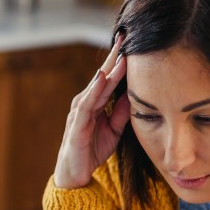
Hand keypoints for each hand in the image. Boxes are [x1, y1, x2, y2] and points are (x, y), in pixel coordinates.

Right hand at [53, 37, 129, 188]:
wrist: (75, 173)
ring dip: (108, 69)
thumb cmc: (92, 150)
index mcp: (95, 102)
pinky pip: (87, 103)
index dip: (121, 61)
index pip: (109, 77)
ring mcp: (79, 111)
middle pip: (102, 75)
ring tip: (120, 53)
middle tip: (126, 36)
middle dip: (114, 57)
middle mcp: (85, 102)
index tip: (133, 44)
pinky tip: (102, 76)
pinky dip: (94, 88)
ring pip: (96, 86)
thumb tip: (133, 94)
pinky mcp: (77, 123)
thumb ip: (121, 112)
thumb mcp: (114, 129)